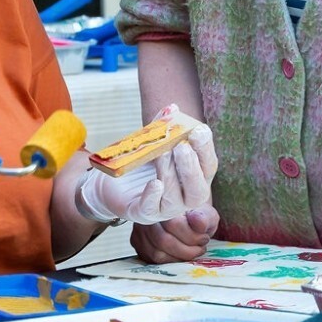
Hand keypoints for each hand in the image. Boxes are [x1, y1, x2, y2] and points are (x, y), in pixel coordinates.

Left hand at [78, 107, 217, 225]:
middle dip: (191, 167)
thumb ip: (163, 127)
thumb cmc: (142, 163)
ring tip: (162, 154)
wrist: (114, 183)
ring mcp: (166, 209)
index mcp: (194, 178)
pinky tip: (154, 183)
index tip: (199, 130)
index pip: (208, 166)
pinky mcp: (144, 214)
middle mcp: (185, 197)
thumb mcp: (153, 143)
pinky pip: (151, 209)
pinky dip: (154, 196)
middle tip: (182, 147)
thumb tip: (172, 108)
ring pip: (176, 200)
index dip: (205, 149)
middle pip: (198, 189)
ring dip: (171, 175)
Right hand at [133, 206, 220, 262]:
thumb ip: (204, 218)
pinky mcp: (138, 244)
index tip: (204, 237)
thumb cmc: (195, 215)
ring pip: (157, 253)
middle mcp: (145, 215)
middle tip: (200, 247)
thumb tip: (198, 223)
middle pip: (163, 241)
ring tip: (193, 251)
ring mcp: (139, 231)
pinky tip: (181, 255)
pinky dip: (171, 261)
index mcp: (162, 203)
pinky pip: (153, 260)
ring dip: (180, 257)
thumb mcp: (206, 213)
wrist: (185, 216)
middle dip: (187, 250)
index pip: (173, 224)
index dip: (192, 236)